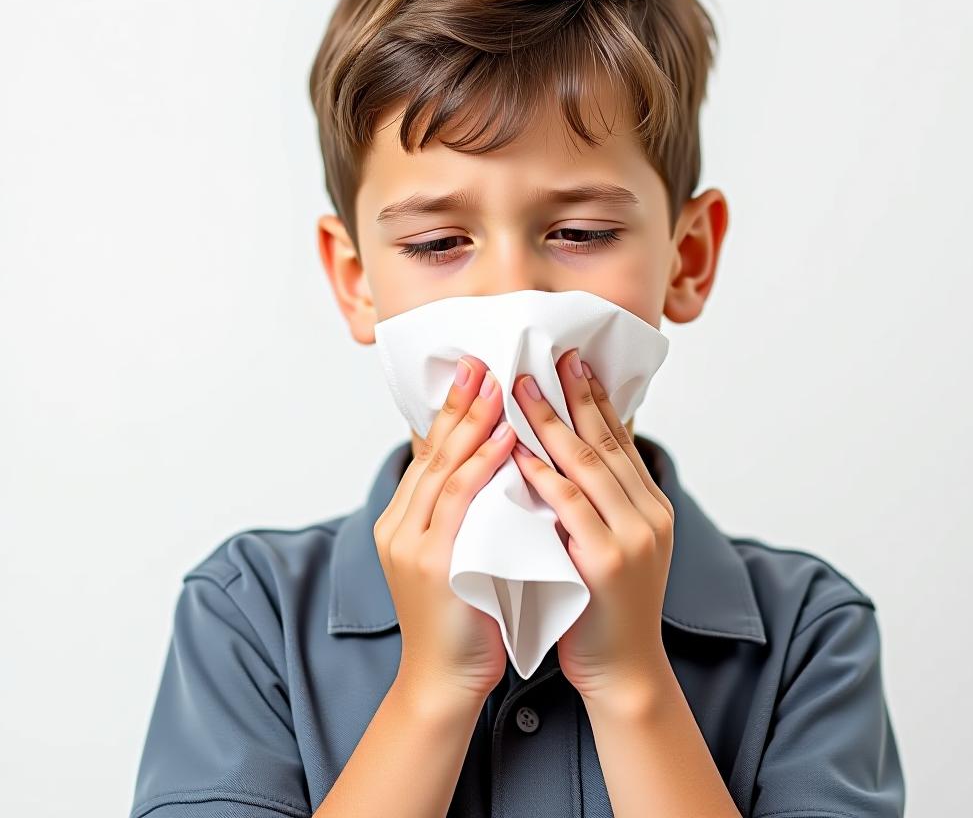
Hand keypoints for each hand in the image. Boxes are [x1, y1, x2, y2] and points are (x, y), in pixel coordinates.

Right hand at [373, 355, 515, 703]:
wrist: (446, 679)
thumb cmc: (465, 618)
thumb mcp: (461, 554)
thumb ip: (469, 512)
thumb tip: (502, 466)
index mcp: (405, 520)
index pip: (433, 453)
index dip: (454, 411)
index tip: (475, 372)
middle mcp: (400, 524)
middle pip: (434, 451)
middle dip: (460, 403)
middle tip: (482, 361)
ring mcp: (411, 542)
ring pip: (444, 468)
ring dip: (472, 423)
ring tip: (496, 385)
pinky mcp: (430, 562)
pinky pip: (458, 501)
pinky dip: (481, 465)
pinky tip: (503, 439)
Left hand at [510, 350, 674, 699]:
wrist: (622, 669)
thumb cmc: (604, 607)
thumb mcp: (612, 544)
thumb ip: (597, 502)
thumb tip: (564, 456)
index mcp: (650, 506)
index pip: (619, 441)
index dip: (596, 399)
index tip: (574, 364)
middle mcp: (648, 514)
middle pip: (605, 441)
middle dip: (575, 395)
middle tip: (549, 357)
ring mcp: (631, 536)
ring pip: (588, 465)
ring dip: (553, 422)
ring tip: (524, 388)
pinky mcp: (606, 561)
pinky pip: (569, 506)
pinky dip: (543, 475)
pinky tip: (520, 450)